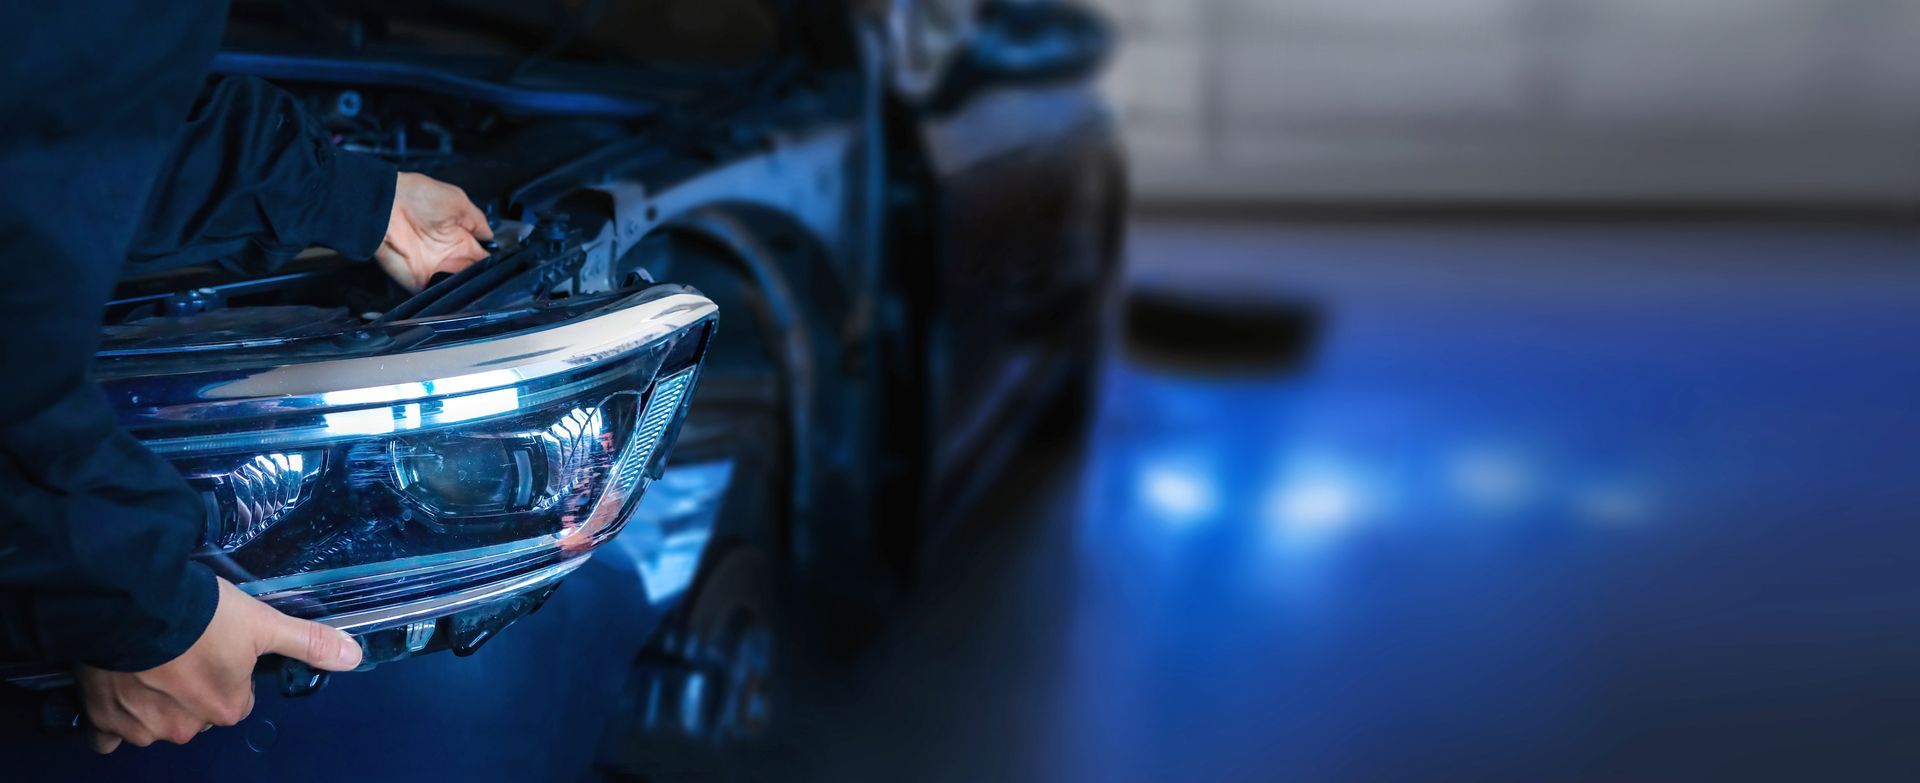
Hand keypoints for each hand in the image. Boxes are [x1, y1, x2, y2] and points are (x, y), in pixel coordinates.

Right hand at [75, 578, 361, 752]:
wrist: (134, 602)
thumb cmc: (202, 614)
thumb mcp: (264, 623)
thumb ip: (308, 642)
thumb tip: (354, 656)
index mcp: (226, 708)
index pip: (235, 701)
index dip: (227, 674)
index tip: (216, 648)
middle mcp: (185, 726)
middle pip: (195, 712)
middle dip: (190, 688)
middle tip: (182, 649)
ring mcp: (141, 725)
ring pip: (154, 721)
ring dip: (152, 699)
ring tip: (149, 659)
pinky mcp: (103, 716)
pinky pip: (109, 733)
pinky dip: (113, 717)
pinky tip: (117, 691)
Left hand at [375, 172, 494, 291]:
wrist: (386, 206)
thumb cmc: (421, 197)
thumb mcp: (459, 202)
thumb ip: (478, 222)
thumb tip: (491, 238)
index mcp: (459, 237)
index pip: (482, 255)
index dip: (494, 263)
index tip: (506, 271)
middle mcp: (448, 254)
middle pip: (472, 273)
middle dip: (484, 279)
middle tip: (496, 283)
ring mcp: (434, 269)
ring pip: (458, 286)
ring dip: (469, 290)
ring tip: (484, 292)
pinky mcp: (418, 280)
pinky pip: (437, 295)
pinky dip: (448, 299)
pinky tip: (464, 298)